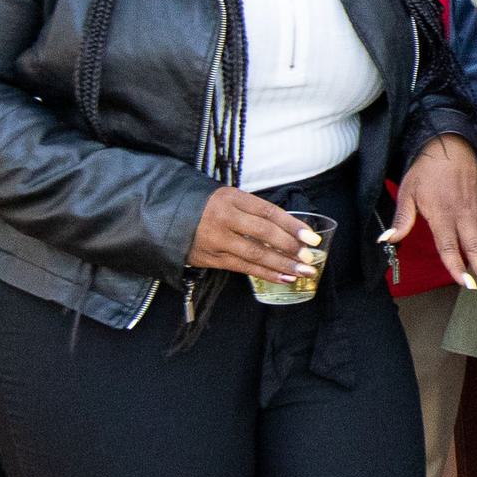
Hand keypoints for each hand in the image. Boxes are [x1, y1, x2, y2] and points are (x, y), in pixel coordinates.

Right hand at [188, 186, 319, 284]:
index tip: (311, 237)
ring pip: (255, 254)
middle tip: (309, 257)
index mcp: (231, 198)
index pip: (268, 212)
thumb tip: (290, 228)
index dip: (292, 225)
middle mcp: (224, 218)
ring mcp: (216, 240)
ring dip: (282, 265)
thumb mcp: (229, 198)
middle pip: (264, 233)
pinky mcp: (211, 258)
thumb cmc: (206, 207)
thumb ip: (254, 211)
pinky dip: (265, 274)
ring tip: (303, 271)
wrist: (165, 218)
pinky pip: (243, 268)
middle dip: (290, 247)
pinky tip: (283, 278)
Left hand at [385, 136, 476, 291]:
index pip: (450, 246)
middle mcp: (463, 215)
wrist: (448, 146)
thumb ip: (401, 218)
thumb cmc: (425, 170)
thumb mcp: (407, 192)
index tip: (467, 284)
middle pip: (476, 247)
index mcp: (442, 215)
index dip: (458, 266)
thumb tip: (386, 240)